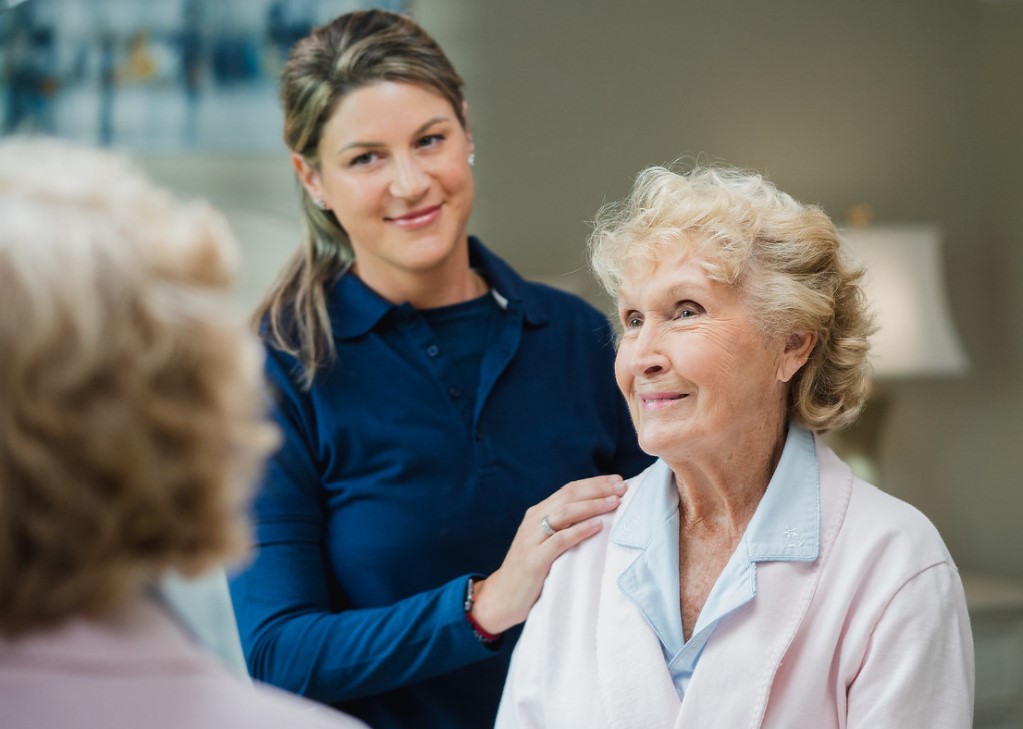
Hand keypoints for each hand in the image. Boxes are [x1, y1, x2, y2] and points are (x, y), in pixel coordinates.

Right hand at [469, 474, 626, 634]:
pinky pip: (560, 540)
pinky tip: (598, 525)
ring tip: (615, 501)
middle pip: (569, 496)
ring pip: (564, 513)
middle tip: (622, 486)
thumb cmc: (531, 570)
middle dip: (597, 489)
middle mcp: (533, 521)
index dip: (594, 483)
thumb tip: (597, 515)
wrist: (503, 597)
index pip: (568, 490)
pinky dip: (580, 530)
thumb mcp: (545, 541)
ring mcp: (532, 539)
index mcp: (537, 513)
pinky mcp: (534, 559)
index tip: (617, 480)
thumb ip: (563, 526)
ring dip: (592, 505)